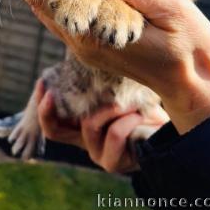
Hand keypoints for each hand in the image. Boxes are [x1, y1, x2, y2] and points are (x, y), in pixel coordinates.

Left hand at [30, 0, 209, 133]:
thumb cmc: (187, 44)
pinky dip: (68, 0)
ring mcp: (84, 49)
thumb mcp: (166, 8)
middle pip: (46, 6)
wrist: (191, 83)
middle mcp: (81, 45)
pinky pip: (67, 22)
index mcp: (94, 36)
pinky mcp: (91, 49)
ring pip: (53, 14)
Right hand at [35, 80, 168, 172]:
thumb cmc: (143, 106)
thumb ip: (96, 79)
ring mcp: (96, 153)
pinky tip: (139, 115)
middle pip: (52, 131)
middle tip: (49, 91)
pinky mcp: (112, 163)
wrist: (167, 129)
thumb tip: (81, 46)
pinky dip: (126, 120)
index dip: (42, 103)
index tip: (42, 82)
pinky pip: (113, 134)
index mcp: (81, 125)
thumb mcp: (115, 88)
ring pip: (88, 125)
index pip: (52, 120)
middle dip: (47, 110)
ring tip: (127, 102)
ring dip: (109, 108)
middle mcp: (84, 140)